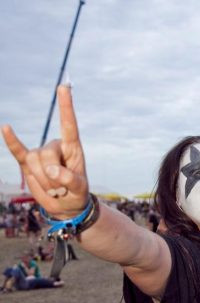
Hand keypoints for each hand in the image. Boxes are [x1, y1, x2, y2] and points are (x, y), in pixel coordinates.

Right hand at [2, 86, 88, 218]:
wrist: (65, 206)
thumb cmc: (77, 194)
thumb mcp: (79, 189)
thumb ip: (69, 179)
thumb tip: (51, 169)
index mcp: (73, 148)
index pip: (69, 125)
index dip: (66, 107)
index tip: (64, 87)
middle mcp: (56, 147)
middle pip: (46, 154)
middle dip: (52, 177)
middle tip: (61, 189)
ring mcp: (40, 154)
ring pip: (33, 161)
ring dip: (42, 181)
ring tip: (54, 189)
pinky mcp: (28, 163)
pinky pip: (17, 151)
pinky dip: (11, 141)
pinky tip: (6, 128)